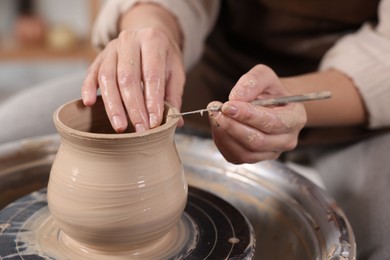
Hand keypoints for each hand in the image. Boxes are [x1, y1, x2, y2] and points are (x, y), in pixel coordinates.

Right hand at [82, 5, 184, 132]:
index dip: (152, 101)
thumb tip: (174, 122)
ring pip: (108, 78)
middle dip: (133, 108)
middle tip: (140, 130)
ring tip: (120, 127)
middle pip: (128, 78)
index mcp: (153, 40)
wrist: (149, 36)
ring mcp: (112, 48)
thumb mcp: (175, 72)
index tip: (154, 123)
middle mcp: (130, 40)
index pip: (152, 75)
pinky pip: (91, 73)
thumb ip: (174, 96)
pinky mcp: (99, 56)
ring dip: (113, 106)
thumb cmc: (164, 58)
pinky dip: (88, 89)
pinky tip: (89, 104)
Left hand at [208, 65, 306, 163]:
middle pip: (258, 141)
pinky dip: (222, 143)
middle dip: (233, 126)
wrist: (271, 103)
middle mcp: (287, 140)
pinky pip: (236, 157)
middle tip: (217, 111)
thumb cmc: (269, 90)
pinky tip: (218, 127)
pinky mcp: (255, 158)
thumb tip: (236, 97)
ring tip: (215, 117)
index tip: (228, 106)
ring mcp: (272, 152)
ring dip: (225, 136)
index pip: (273, 122)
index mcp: (295, 118)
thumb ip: (252, 82)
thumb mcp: (264, 76)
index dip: (248, 116)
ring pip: (246, 153)